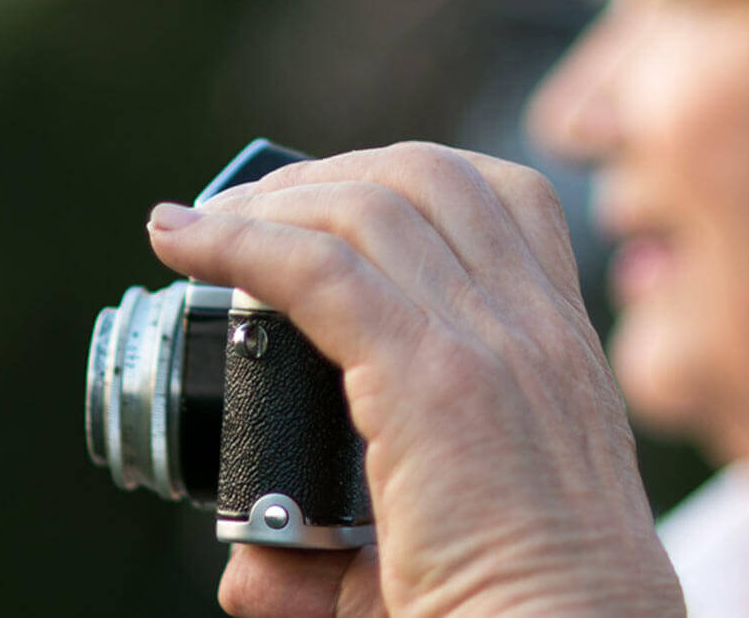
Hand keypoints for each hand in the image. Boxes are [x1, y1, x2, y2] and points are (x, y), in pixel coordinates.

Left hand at [146, 142, 682, 615]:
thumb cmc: (522, 617)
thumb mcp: (448, 550)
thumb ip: (347, 554)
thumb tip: (252, 573)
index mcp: (565, 351)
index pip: (502, 200)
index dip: (401, 183)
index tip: (319, 215)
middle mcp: (539, 330)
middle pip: (432, 176)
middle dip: (325, 173)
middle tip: (242, 216)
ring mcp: (497, 346)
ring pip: (376, 203)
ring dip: (274, 201)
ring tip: (202, 231)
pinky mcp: (437, 381)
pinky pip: (322, 270)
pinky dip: (241, 244)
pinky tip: (184, 247)